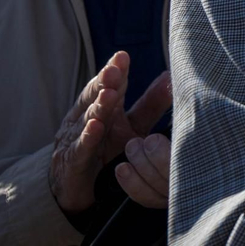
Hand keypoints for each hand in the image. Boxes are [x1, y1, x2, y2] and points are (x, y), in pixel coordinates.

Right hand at [50, 53, 171, 213]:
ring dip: (98, 106)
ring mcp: (75, 139)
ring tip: (109, 93)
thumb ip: (150, 105)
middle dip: (105, 83)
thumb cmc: (108, 152)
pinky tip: (95, 127)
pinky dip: (87, 137)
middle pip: (95, 98)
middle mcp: (85, 119)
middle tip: (115, 69)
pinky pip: (81, 148)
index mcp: (101, 107)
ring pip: (87, 120)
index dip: (115, 71)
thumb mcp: (132, 128)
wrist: (78, 189)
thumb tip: (172, 77)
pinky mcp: (72, 162)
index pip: (108, 86)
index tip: (122, 56)